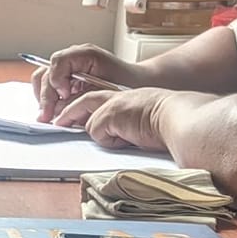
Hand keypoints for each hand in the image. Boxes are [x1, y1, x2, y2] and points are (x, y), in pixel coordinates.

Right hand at [33, 43, 142, 121]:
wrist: (138, 84)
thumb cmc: (128, 84)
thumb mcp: (105, 88)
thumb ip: (81, 94)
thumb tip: (60, 105)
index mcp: (84, 54)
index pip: (58, 62)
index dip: (57, 80)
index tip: (65, 95)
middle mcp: (73, 58)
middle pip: (46, 73)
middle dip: (45, 96)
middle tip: (47, 116)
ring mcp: (69, 68)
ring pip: (43, 79)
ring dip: (44, 98)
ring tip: (48, 116)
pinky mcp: (67, 79)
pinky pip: (50, 87)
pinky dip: (49, 100)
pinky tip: (54, 112)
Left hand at [50, 87, 171, 151]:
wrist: (179, 117)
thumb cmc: (171, 122)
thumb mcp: (145, 119)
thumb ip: (129, 123)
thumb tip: (122, 136)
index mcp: (127, 97)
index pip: (99, 100)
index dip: (84, 108)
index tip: (74, 117)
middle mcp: (117, 97)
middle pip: (84, 101)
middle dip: (68, 112)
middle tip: (57, 122)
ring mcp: (112, 104)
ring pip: (90, 123)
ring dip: (103, 135)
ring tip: (121, 136)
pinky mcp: (109, 114)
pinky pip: (98, 133)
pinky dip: (110, 141)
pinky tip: (128, 139)